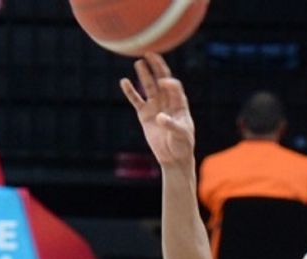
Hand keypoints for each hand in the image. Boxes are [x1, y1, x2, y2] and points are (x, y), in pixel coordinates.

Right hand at [119, 53, 194, 168]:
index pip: (175, 87)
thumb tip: (160, 117)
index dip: (169, 82)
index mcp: (180, 104)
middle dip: (157, 67)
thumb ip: (172, 125)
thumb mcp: (181, 135)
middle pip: (161, 80)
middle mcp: (167, 102)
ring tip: (138, 62)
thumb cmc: (182, 145)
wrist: (173, 158)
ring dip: (144, 75)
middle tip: (150, 53)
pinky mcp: (145, 115)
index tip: (163, 82)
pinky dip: (130, 92)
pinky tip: (124, 81)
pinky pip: (136, 100)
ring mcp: (155, 107)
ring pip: (149, 87)